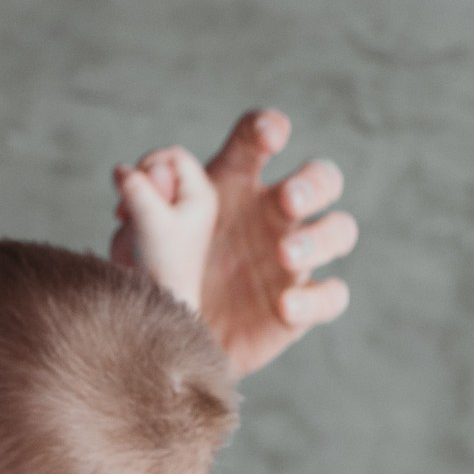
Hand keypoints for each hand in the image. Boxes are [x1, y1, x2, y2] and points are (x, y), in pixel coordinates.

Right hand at [110, 143, 218, 312]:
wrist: (154, 303)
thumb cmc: (163, 266)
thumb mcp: (151, 219)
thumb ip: (137, 187)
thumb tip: (121, 169)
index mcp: (200, 194)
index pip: (173, 156)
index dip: (151, 163)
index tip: (140, 188)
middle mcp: (187, 200)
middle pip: (154, 166)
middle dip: (137, 183)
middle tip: (131, 210)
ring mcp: (168, 212)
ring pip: (139, 184)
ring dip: (128, 199)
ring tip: (131, 223)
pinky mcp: (150, 225)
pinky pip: (130, 203)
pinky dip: (124, 213)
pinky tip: (129, 232)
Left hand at [111, 108, 356, 377]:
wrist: (160, 344)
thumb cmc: (150, 278)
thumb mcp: (135, 240)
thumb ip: (139, 205)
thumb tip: (140, 175)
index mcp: (232, 184)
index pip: (257, 141)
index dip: (269, 129)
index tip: (269, 138)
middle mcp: (272, 214)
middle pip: (320, 178)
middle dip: (312, 183)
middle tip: (287, 199)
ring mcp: (291, 260)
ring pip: (338, 230)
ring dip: (319, 237)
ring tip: (285, 254)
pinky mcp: (299, 307)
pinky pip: (330, 296)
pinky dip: (314, 299)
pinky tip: (285, 307)